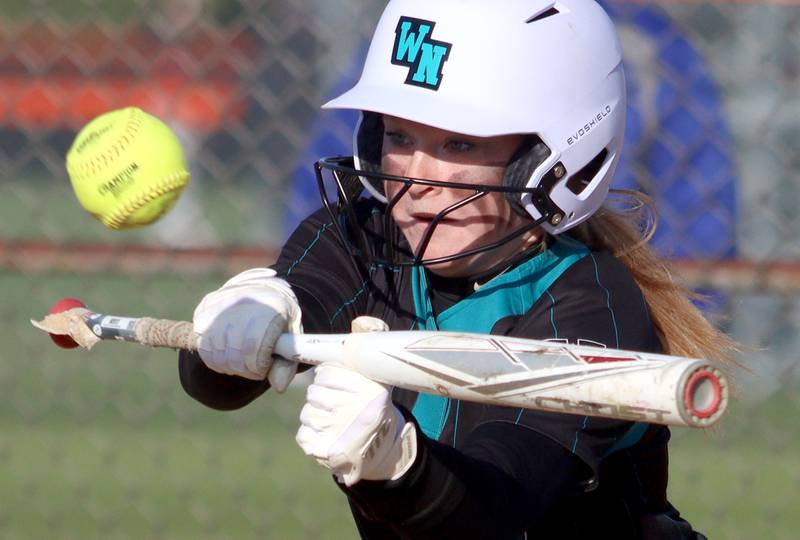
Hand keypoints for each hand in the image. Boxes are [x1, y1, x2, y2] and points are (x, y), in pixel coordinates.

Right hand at [193, 268, 301, 389]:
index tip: (265, 366)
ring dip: (232, 366)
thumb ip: (287, 363)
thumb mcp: (291, 338)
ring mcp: (220, 306)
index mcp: (270, 307)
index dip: (259, 366)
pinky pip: (205, 350)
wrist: (261, 291)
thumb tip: (278, 387)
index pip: (254, 347)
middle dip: (246, 369)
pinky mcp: (203, 312)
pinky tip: (229, 353)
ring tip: (244, 359)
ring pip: (219, 355)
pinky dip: (217, 359)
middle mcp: (242, 301)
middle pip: (235, 354)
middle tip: (255, 367)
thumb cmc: (279, 320)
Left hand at [295, 317, 417, 485]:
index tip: (342, 385)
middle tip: (339, 404)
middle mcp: (356, 413)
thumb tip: (361, 322)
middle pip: (314, 394)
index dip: (330, 378)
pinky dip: (311, 435)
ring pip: (307, 414)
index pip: (327, 374)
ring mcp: (339, 435)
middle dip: (322, 397)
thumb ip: (370, 339)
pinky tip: (329, 436)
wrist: (381, 445)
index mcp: (369, 390)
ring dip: (317, 416)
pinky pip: (303, 435)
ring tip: (337, 422)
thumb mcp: (377, 369)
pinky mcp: (325, 452)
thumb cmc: (374, 399)